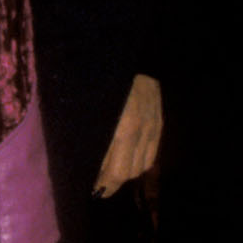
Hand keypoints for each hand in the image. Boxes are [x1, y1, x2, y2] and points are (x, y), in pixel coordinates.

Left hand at [93, 72, 160, 195]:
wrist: (122, 52)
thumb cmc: (93, 81)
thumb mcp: (83, 110)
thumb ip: (86, 138)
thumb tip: (82, 163)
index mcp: (121, 130)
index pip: (115, 173)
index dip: (103, 186)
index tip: (91, 190)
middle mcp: (141, 130)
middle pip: (129, 172)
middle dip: (112, 182)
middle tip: (98, 183)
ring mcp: (154, 125)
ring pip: (143, 165)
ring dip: (127, 172)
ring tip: (111, 171)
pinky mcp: (159, 119)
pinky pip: (152, 151)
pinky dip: (139, 160)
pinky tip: (127, 157)